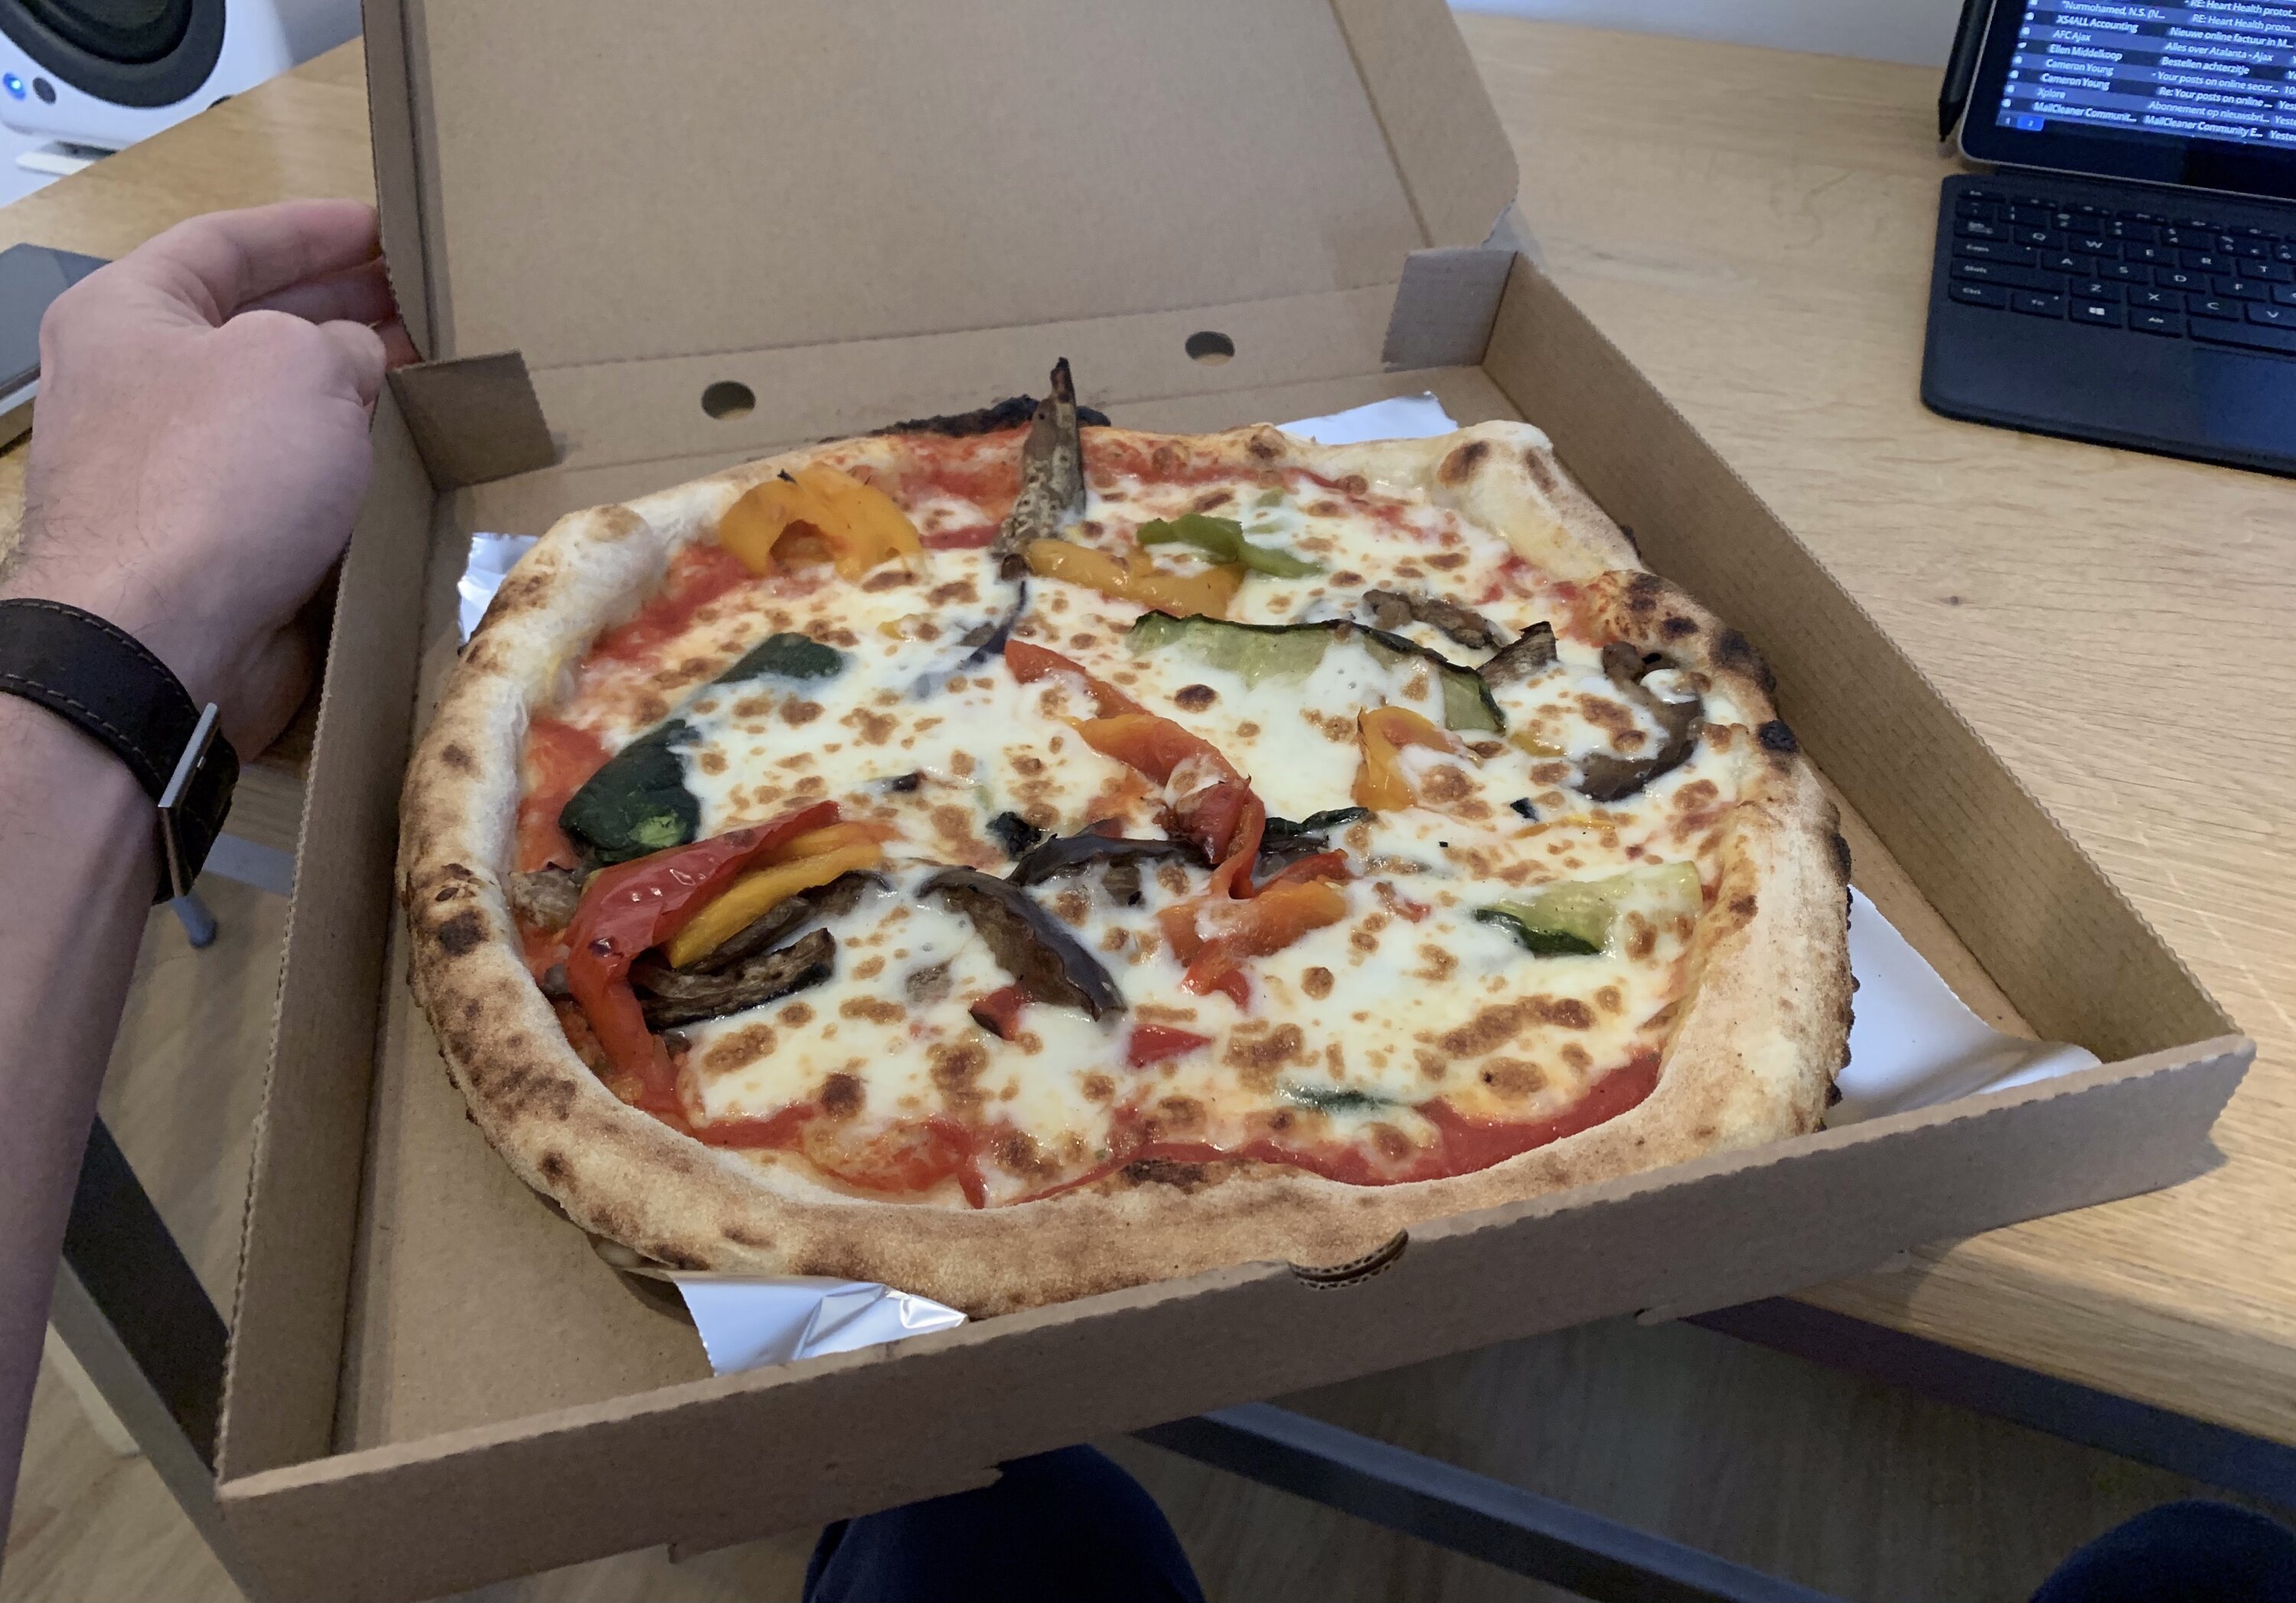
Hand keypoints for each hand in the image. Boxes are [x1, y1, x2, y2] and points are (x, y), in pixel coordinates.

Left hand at [0, 200, 413, 755]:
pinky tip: (398, 470)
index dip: (314, 229)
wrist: (160, 638)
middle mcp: (135, 382)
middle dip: (342, 311)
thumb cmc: (217, 475)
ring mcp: (166, 468)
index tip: (385, 229)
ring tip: (428, 383)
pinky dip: (338, 474)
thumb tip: (358, 365)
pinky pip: (282, 488)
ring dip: (348, 397)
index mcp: (129, 312)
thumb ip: (344, 342)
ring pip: (273, 412)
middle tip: (422, 306)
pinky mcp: (204, 543)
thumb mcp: (300, 365)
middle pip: (251, 325)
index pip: (229, 241)